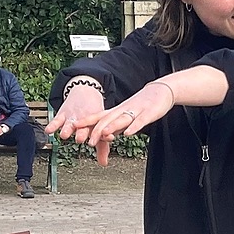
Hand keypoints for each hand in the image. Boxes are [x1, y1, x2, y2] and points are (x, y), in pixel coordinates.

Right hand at [49, 84, 105, 152]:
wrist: (85, 93)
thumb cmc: (93, 114)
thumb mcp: (99, 129)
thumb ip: (102, 148)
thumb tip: (104, 164)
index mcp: (95, 124)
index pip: (100, 131)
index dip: (104, 136)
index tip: (108, 138)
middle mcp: (84, 121)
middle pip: (84, 128)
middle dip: (82, 133)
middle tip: (81, 138)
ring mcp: (73, 118)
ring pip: (70, 124)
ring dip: (68, 129)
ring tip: (64, 134)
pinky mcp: (63, 114)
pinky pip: (57, 120)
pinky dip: (53, 125)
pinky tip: (49, 130)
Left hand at [59, 79, 175, 163]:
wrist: (159, 91)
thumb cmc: (141, 106)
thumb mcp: (125, 117)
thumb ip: (115, 127)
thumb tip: (103, 137)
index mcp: (116, 111)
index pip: (98, 116)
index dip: (86, 121)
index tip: (74, 127)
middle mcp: (123, 110)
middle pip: (107, 119)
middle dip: (97, 130)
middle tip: (88, 141)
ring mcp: (135, 111)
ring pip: (121, 119)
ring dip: (112, 127)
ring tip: (103, 135)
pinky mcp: (148, 113)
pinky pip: (140, 121)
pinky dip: (133, 127)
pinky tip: (128, 134)